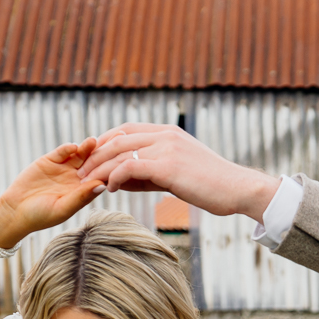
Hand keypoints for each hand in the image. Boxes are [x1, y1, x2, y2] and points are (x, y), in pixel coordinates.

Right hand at [0, 140, 110, 248]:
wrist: (15, 211)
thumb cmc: (40, 216)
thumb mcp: (63, 208)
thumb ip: (81, 196)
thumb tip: (103, 185)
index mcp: (83, 192)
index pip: (103, 177)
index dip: (113, 168)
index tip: (126, 160)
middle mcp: (76, 178)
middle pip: (95, 162)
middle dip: (106, 152)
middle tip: (119, 140)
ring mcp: (64, 168)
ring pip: (80, 155)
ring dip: (88, 147)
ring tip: (95, 141)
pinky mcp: (49, 161)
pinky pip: (62, 152)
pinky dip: (68, 148)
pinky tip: (73, 147)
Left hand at [79, 123, 281, 221]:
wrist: (237, 189)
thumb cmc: (211, 186)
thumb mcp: (178, 174)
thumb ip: (150, 172)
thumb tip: (121, 179)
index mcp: (168, 132)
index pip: (126, 129)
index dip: (105, 142)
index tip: (92, 159)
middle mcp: (165, 135)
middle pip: (117, 138)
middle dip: (95, 156)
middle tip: (81, 172)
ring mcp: (166, 148)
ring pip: (119, 152)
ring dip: (99, 168)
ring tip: (88, 183)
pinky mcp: (167, 165)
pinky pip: (129, 167)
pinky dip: (114, 177)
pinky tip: (109, 189)